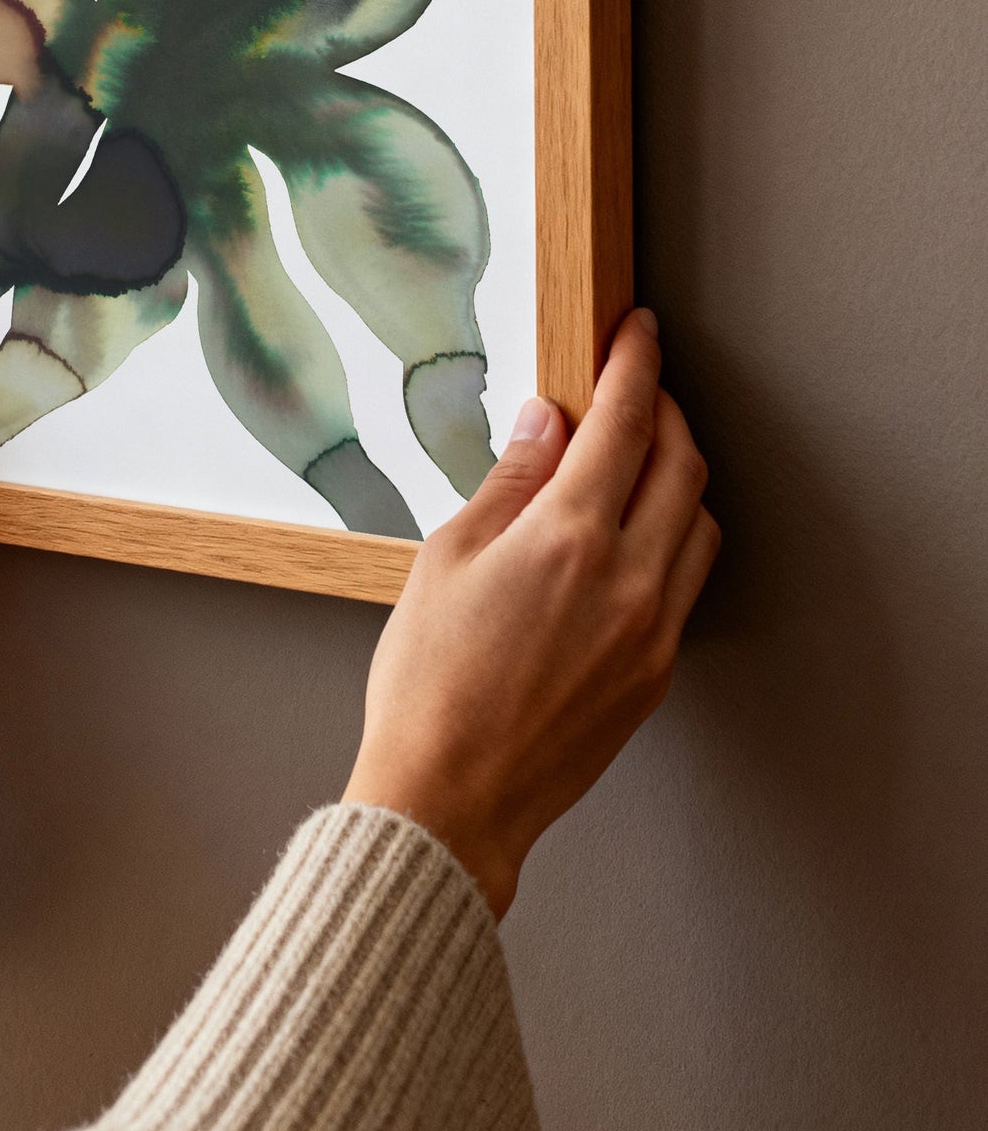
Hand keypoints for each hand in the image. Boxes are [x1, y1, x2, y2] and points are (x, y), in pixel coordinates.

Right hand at [342, 310, 718, 917]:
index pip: (625, 421)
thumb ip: (509, 480)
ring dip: (680, 475)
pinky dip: (674, 538)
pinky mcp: (655, 673)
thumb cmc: (429, 684)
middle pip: (682, 464)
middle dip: (665, 411)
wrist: (451, 797)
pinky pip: (688, 582)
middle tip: (636, 388)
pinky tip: (632, 538)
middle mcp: (629, 579)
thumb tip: (546, 419)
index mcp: (570, 538)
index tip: (638, 332)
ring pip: (701, 523)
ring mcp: (652, 630)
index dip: (636, 363)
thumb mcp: (447, 557)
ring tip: (637, 461)